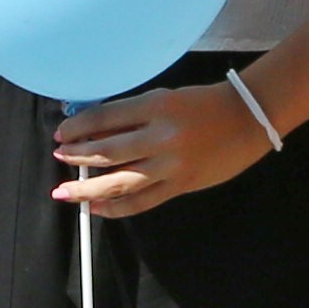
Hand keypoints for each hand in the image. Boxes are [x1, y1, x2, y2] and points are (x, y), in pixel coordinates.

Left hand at [49, 82, 264, 215]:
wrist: (248, 118)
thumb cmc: (203, 104)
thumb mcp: (165, 99)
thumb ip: (132, 117)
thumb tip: (94, 132)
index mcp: (156, 106)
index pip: (105, 118)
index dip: (79, 128)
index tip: (61, 134)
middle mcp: (161, 136)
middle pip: (107, 151)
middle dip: (77, 156)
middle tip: (59, 157)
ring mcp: (171, 165)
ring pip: (120, 181)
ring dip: (88, 187)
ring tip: (65, 191)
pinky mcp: (181, 185)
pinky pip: (143, 201)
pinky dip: (117, 207)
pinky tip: (97, 208)